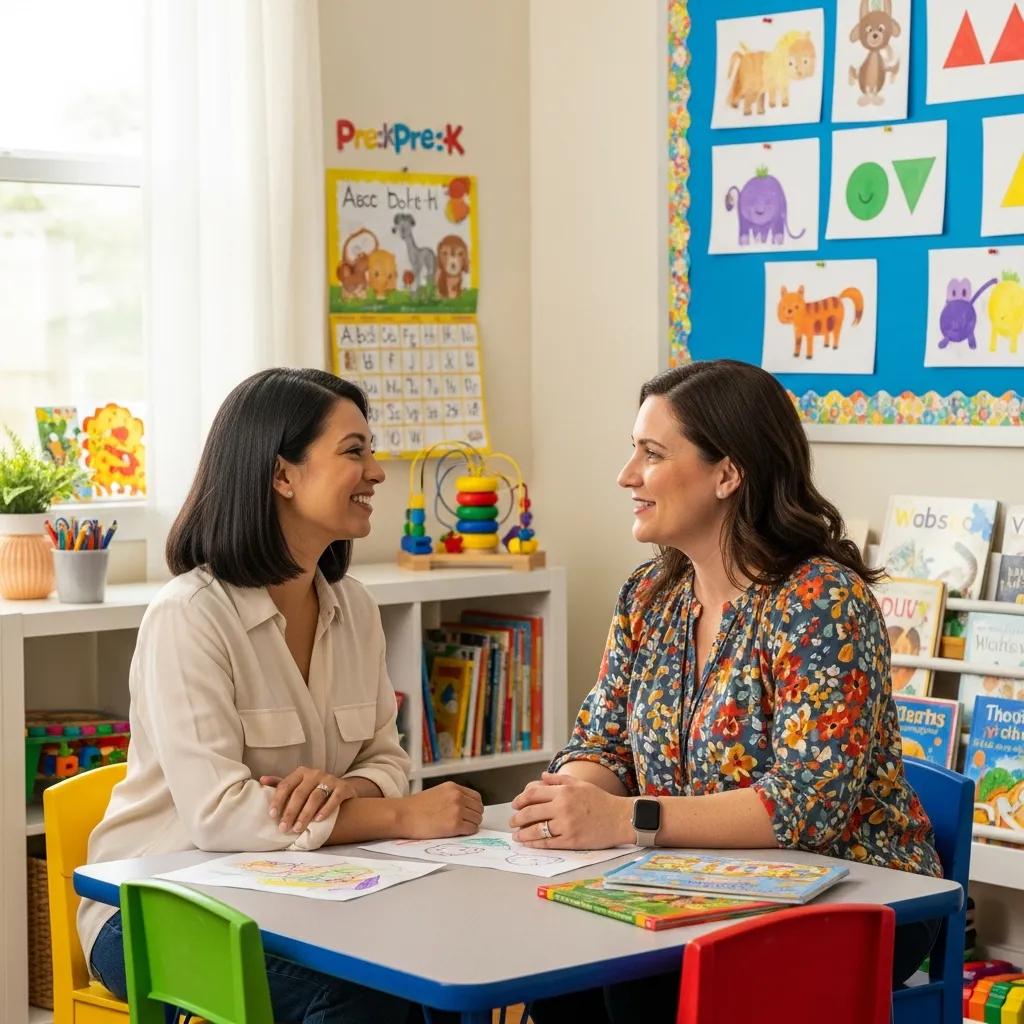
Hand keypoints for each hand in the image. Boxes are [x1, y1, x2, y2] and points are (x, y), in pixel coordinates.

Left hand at [260, 768, 356, 833]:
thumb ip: (281, 783)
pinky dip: (325, 809)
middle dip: (290, 812)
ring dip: (305, 814)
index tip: (272, 815)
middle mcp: (315, 773)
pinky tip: (318, 820)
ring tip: (298, 828)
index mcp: (301, 772)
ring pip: (315, 797)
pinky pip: (334, 798)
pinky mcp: (342, 787)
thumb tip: (261, 780)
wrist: (341, 787)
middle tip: (284, 828)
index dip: (278, 800)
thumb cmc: (313, 788)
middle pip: (300, 793)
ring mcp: (329, 779)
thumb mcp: (297, 784)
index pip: (286, 785)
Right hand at [394, 781, 483, 838]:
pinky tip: (459, 833)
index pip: (476, 797)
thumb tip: (465, 807)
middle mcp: (457, 796)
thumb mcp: (437, 793)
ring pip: (477, 819)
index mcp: (453, 787)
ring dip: (471, 825)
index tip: (470, 814)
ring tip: (460, 828)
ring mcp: (457, 810)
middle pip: (479, 809)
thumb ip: (452, 797)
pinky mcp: (455, 824)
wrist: (403, 815)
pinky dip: (468, 832)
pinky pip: (471, 829)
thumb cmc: (415, 807)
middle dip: (474, 816)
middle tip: (466, 823)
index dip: (474, 807)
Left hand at [509, 771, 631, 849]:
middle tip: (512, 822)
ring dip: (523, 834)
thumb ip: (558, 780)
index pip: (533, 794)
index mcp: (564, 791)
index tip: (514, 805)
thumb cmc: (600, 800)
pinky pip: (548, 843)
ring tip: (517, 836)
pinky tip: (530, 844)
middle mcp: (563, 807)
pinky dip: (536, 844)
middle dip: (517, 818)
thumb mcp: (580, 784)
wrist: (620, 818)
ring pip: (537, 830)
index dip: (520, 800)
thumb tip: (541, 776)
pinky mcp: (572, 841)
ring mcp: (567, 825)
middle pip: (531, 812)